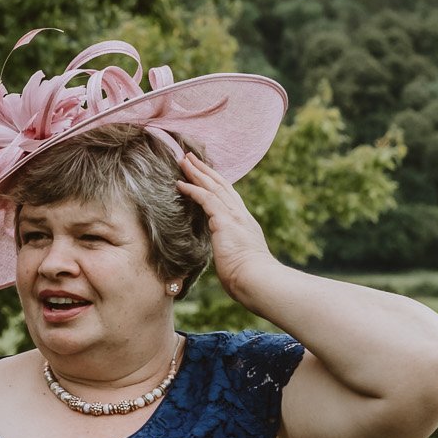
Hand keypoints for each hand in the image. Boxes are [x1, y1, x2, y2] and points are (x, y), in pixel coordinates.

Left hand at [177, 151, 277, 301]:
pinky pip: (206, 199)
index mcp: (243, 223)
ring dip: (197, 173)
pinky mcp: (225, 221)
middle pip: (221, 185)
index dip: (215, 183)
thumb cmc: (248, 277)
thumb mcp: (237, 258)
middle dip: (205, 170)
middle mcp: (240, 215)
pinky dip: (193, 190)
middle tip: (190, 157)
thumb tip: (223, 254)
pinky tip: (181, 184)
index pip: (228, 197)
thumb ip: (229, 249)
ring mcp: (234, 216)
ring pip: (213, 187)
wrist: (257, 280)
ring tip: (183, 161)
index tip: (204, 173)